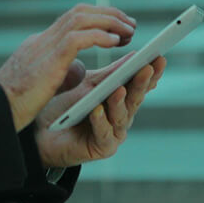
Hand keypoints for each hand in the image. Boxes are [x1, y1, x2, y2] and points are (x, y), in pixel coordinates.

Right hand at [0, 4, 135, 130]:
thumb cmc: (16, 103)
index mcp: (41, 43)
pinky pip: (77, 38)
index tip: (118, 26)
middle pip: (80, 11)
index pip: (73, 18)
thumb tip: (80, 67)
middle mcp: (43, 39)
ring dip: (109, 22)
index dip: (98, 17)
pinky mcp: (48, 60)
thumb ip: (61, 70)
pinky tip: (115, 43)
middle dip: (109, 14)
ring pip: (81, 18)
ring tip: (129, 32)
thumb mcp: (43, 81)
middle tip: (131, 24)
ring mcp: (44, 47)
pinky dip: (99, 36)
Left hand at [34, 54, 166, 167]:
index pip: (140, 85)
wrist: (44, 132)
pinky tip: (97, 109)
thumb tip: (135, 54)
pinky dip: (100, 121)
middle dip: (142, 83)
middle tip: (147, 67)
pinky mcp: (101, 147)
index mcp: (123, 99)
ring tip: (120, 88)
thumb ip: (112, 74)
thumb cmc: (69, 106)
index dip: (151, 72)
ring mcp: (114, 133)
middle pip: (134, 98)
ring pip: (121, 116)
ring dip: (120, 102)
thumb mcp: (91, 85)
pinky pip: (103, 133)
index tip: (159, 56)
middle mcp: (123, 116)